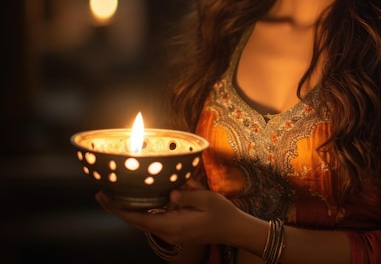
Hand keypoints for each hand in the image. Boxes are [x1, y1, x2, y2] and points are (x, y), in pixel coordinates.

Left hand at [95, 183, 240, 246]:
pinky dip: (142, 212)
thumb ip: (187, 195)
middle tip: (103, 194)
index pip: (139, 219)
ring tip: (116, 196)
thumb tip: (170, 192)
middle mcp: (168, 231)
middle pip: (136, 222)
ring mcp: (172, 232)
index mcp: (173, 225)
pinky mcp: (176, 229)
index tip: (104, 198)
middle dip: (118, 209)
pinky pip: (153, 221)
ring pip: (144, 222)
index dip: (119, 209)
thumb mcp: (207, 199)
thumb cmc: (222, 214)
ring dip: (129, 211)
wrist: (233, 229)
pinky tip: (139, 202)